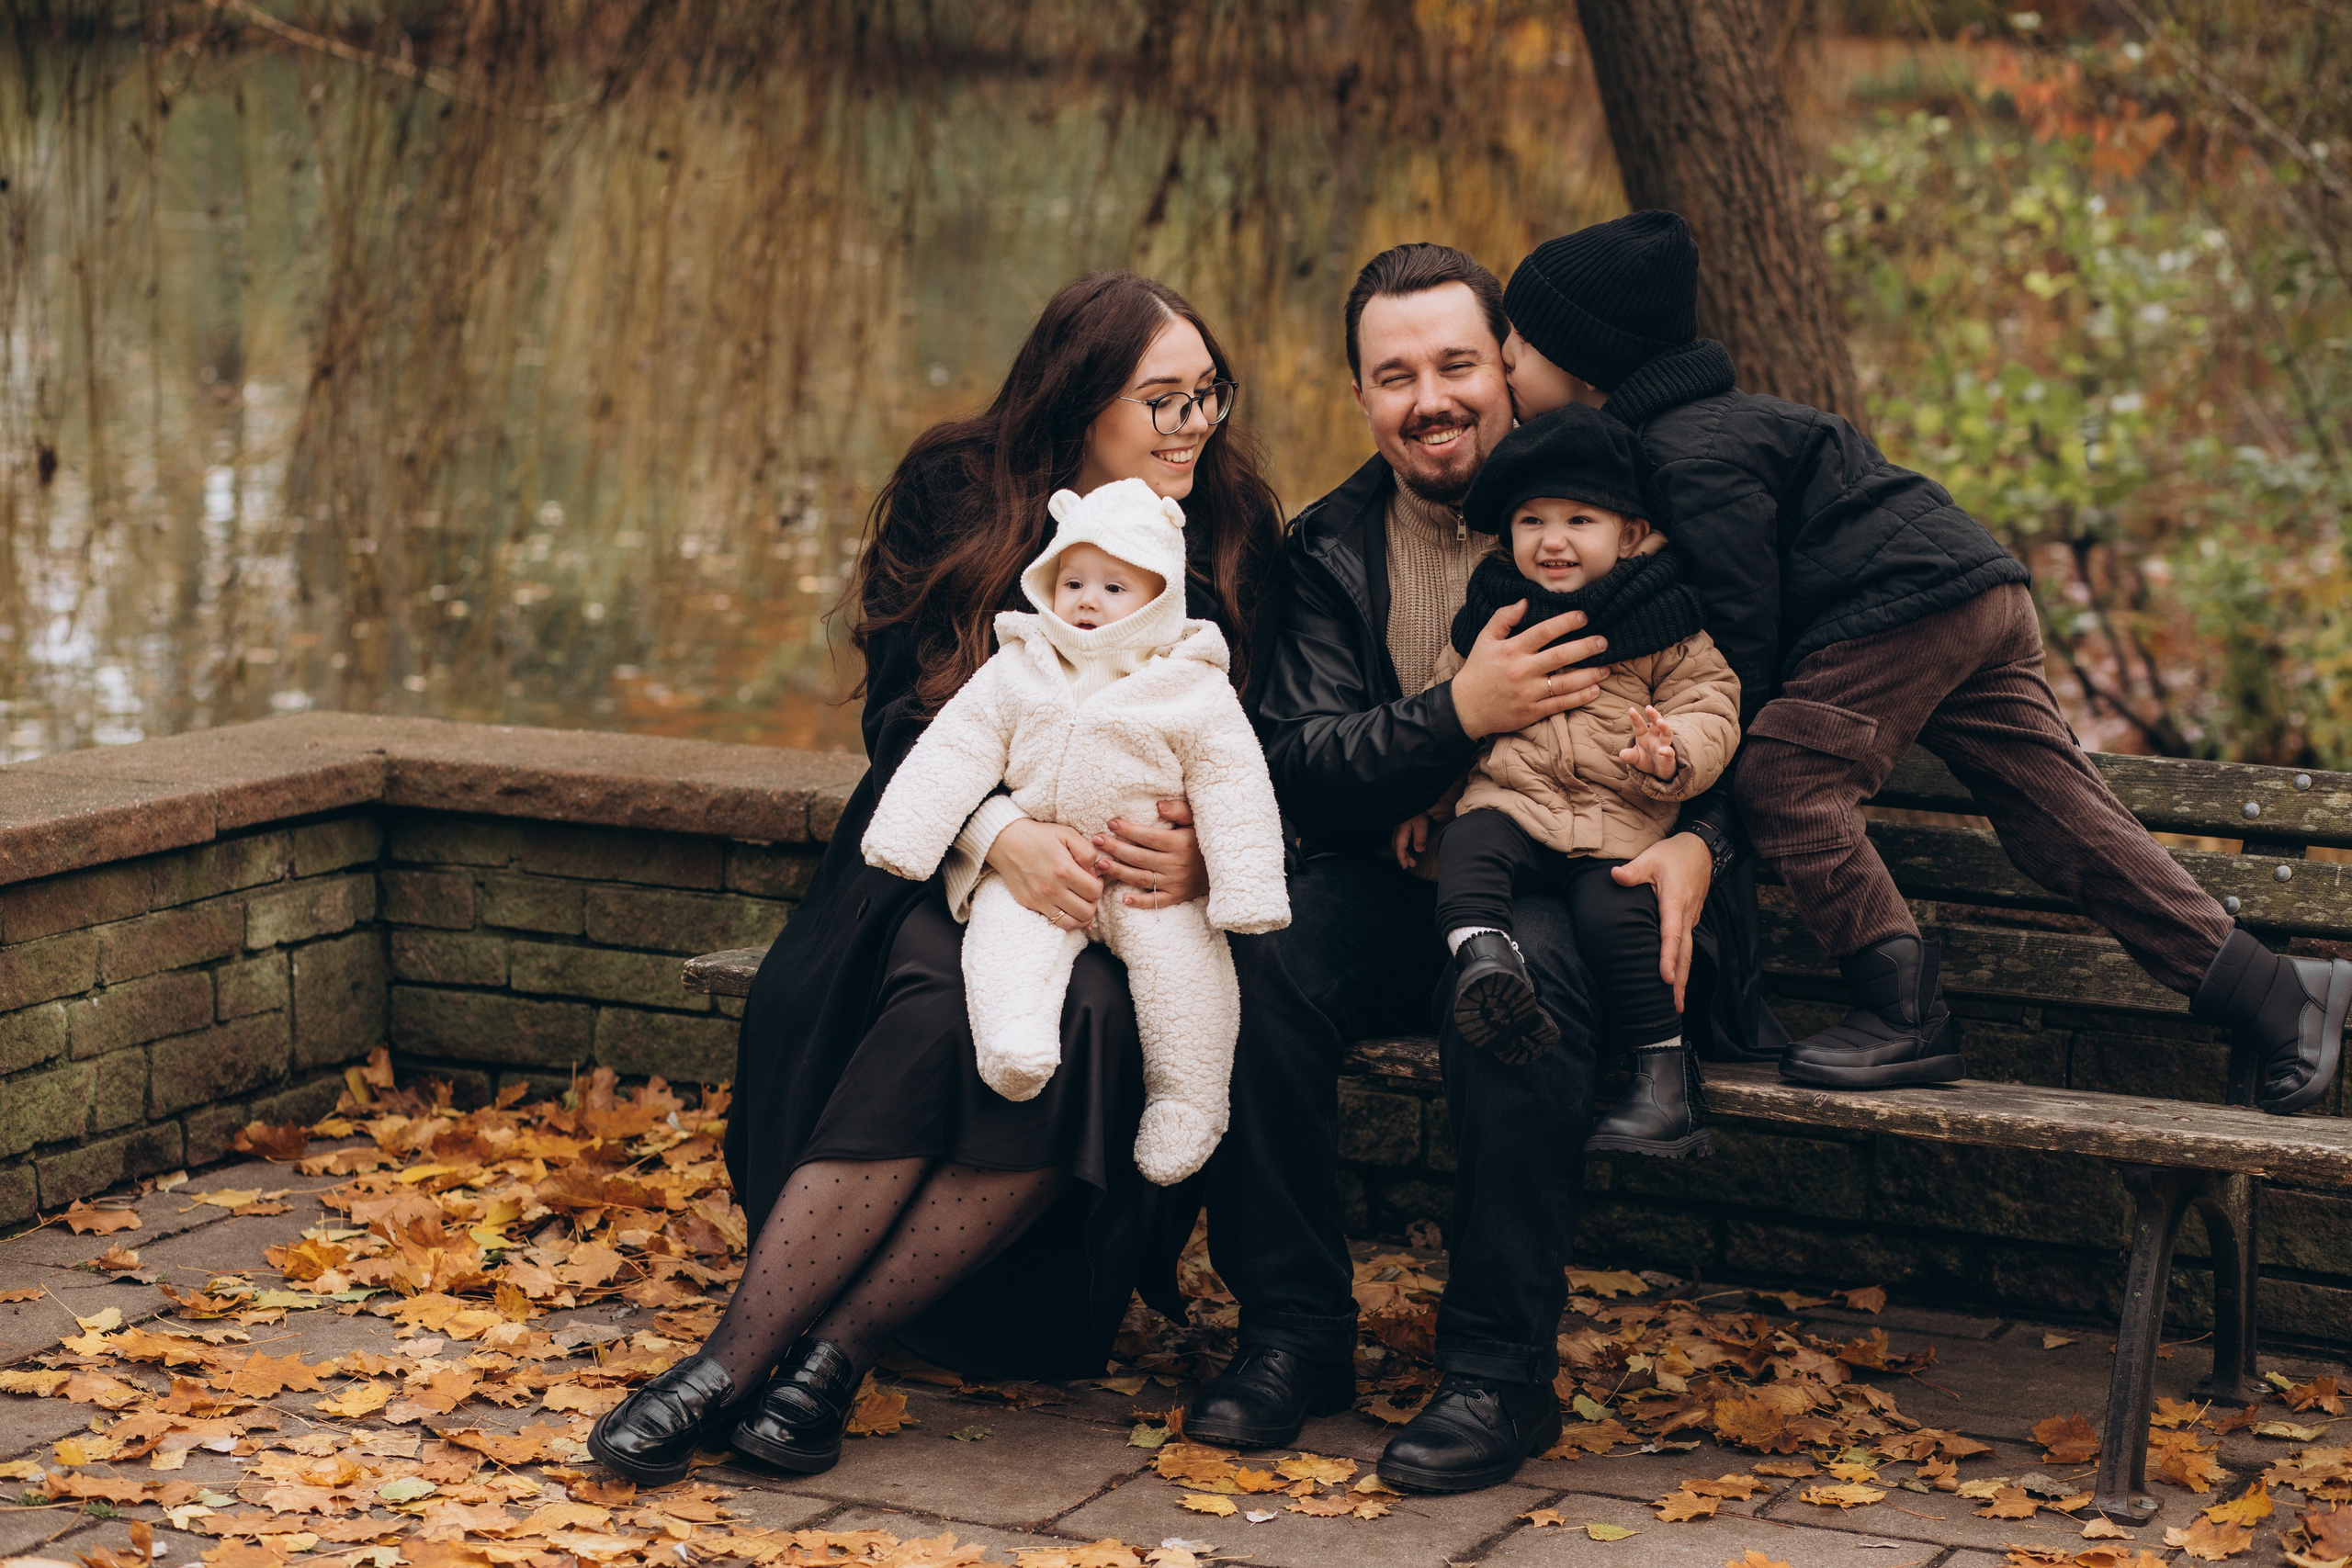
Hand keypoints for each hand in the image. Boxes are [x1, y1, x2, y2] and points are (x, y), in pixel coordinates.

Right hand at [986, 818, 1103, 930]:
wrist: (1006, 841)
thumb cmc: (1039, 836)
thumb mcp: (1068, 834)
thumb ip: (1087, 853)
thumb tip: (1095, 873)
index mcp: (1064, 870)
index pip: (1094, 892)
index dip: (1099, 886)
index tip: (1093, 879)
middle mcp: (1052, 889)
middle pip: (1086, 912)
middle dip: (1093, 903)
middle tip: (1088, 892)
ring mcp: (1039, 900)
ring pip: (1071, 924)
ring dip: (1081, 916)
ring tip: (1080, 903)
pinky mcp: (1029, 904)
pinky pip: (1054, 922)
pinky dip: (1065, 919)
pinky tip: (1067, 908)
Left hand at [1094, 799, 1208, 908]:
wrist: (1227, 868)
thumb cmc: (1205, 840)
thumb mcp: (1198, 820)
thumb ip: (1179, 810)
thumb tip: (1158, 805)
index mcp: (1180, 844)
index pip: (1148, 837)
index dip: (1128, 830)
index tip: (1111, 823)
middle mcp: (1176, 865)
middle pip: (1139, 857)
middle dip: (1115, 848)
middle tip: (1096, 840)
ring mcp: (1175, 883)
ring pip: (1141, 878)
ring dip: (1119, 872)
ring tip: (1100, 864)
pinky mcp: (1177, 897)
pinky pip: (1156, 901)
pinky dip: (1140, 902)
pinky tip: (1123, 898)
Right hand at [1392, 813, 1432, 870]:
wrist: (1414, 797)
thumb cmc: (1418, 810)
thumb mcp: (1422, 825)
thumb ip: (1420, 838)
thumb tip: (1419, 850)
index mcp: (1401, 831)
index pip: (1400, 848)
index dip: (1402, 858)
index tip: (1406, 866)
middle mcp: (1397, 829)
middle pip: (1397, 846)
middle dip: (1403, 856)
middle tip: (1411, 864)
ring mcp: (1398, 826)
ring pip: (1398, 842)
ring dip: (1404, 851)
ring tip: (1412, 858)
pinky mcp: (1402, 823)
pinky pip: (1400, 837)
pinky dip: (1404, 844)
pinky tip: (1410, 845)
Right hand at [1446, 600, 1612, 739]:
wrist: (1466, 708)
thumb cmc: (1477, 670)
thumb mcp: (1484, 639)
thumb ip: (1503, 618)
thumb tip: (1524, 602)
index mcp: (1512, 650)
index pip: (1544, 632)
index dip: (1566, 622)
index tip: (1584, 616)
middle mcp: (1522, 671)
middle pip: (1561, 656)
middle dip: (1586, 647)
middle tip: (1604, 642)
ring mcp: (1528, 693)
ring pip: (1566, 682)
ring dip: (1590, 674)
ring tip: (1607, 667)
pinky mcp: (1532, 712)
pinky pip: (1561, 704)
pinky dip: (1580, 697)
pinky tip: (1595, 689)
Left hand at [1609, 832, 1713, 1011]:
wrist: (1701, 850)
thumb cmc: (1673, 855)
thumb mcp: (1651, 857)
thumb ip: (1634, 870)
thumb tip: (1616, 876)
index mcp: (1675, 902)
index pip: (1671, 934)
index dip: (1668, 957)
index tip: (1664, 978)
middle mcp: (1686, 915)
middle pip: (1684, 953)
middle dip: (1679, 981)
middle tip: (1673, 1007)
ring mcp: (1690, 920)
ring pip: (1687, 953)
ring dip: (1682, 978)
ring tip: (1676, 1005)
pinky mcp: (1689, 921)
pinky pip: (1686, 947)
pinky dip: (1682, 966)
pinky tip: (1676, 982)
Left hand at [1619, 705, 1679, 778]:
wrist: (1659, 771)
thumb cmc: (1647, 760)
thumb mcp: (1635, 758)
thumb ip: (1629, 755)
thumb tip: (1622, 754)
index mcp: (1644, 735)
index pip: (1639, 725)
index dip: (1635, 718)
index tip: (1631, 710)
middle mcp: (1655, 737)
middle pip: (1656, 723)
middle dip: (1653, 715)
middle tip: (1649, 708)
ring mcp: (1663, 745)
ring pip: (1666, 733)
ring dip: (1664, 727)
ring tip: (1660, 722)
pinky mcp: (1669, 757)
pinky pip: (1669, 752)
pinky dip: (1666, 751)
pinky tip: (1662, 750)